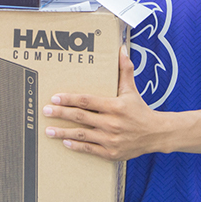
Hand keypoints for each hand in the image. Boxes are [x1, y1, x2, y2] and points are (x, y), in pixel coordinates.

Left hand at [42, 44, 169, 160]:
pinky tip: (65, 142)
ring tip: (48, 130)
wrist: (155, 134)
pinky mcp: (111, 153)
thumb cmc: (140, 110)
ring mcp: (111, 139)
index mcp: (115, 106)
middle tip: (45, 111)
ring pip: (82, 135)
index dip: (69, 99)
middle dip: (60, 114)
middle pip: (80, 117)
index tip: (54, 98)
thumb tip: (121, 49)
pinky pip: (90, 149)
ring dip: (63, 133)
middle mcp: (112, 123)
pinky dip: (76, 145)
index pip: (87, 101)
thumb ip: (125, 69)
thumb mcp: (131, 90)